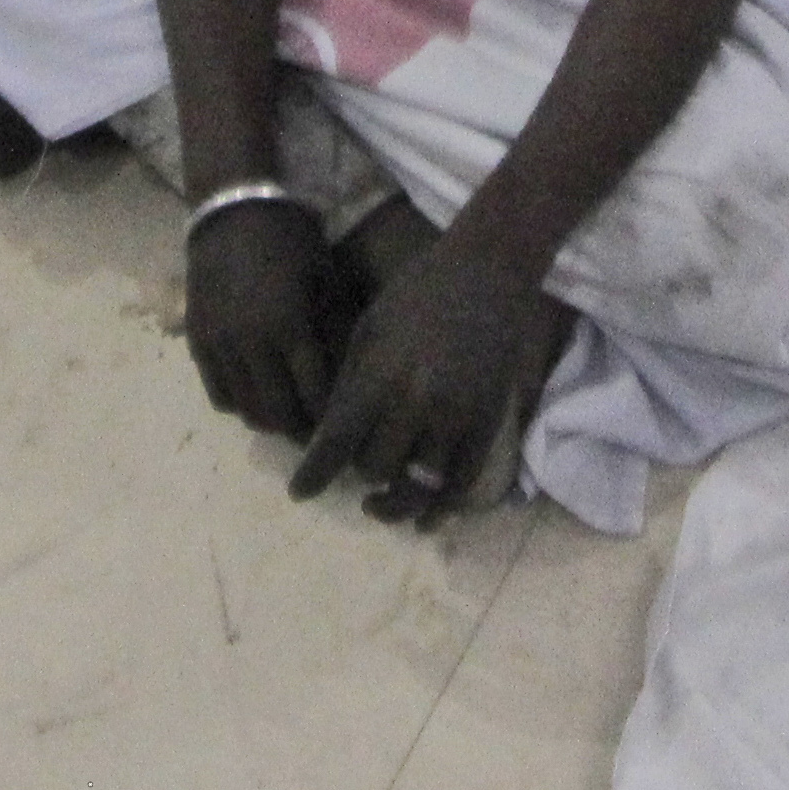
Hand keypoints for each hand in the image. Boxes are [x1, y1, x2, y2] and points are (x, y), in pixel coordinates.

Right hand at [186, 198, 341, 441]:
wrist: (232, 209)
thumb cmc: (290, 238)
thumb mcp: (324, 277)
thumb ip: (335, 328)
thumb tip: (350, 373)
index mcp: (290, 326)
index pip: (313, 395)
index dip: (328, 419)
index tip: (341, 426)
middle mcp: (252, 344)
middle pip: (279, 413)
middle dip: (300, 430)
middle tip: (316, 431)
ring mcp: (220, 345)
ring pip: (246, 409)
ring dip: (270, 420)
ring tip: (287, 415)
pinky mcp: (198, 342)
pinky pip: (218, 393)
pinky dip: (240, 403)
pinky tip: (255, 393)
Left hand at [291, 234, 558, 524]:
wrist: (488, 270)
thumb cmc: (419, 292)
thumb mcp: (369, 329)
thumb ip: (350, 384)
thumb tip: (328, 436)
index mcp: (379, 374)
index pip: (337, 442)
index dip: (313, 475)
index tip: (299, 493)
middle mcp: (416, 402)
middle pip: (375, 469)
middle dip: (360, 472)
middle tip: (357, 467)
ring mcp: (457, 416)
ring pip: (417, 486)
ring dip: (395, 501)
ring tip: (379, 505)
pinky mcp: (488, 423)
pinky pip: (461, 483)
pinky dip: (440, 509)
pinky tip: (425, 519)